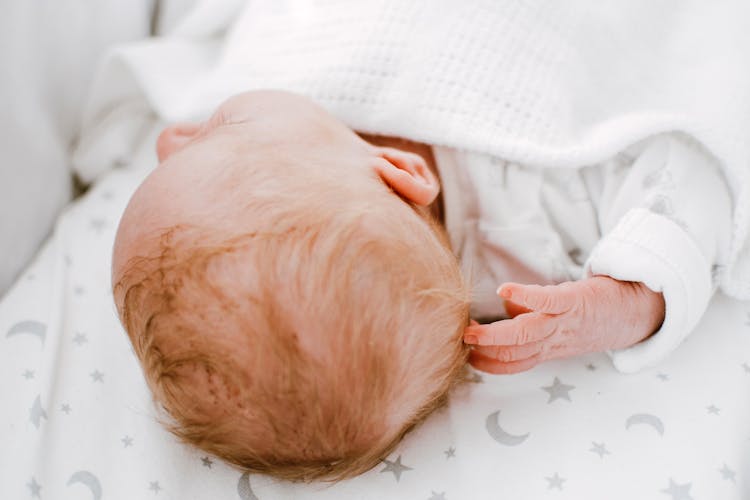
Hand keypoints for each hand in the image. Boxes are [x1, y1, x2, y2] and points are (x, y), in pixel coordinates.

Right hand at [464, 276, 664, 373]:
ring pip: (526, 333)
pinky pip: (548, 301)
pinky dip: (526, 297)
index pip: (517, 362)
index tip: (467, 357)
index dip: (491, 363)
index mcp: (551, 347)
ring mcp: (565, 321)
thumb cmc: (598, 315)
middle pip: (517, 351)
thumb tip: (507, 305)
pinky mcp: (576, 300)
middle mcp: (556, 339)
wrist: (640, 309)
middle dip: (487, 351)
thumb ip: (535, 320)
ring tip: (472, 330)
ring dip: (497, 335)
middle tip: (462, 343)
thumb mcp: (564, 326)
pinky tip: (505, 291)